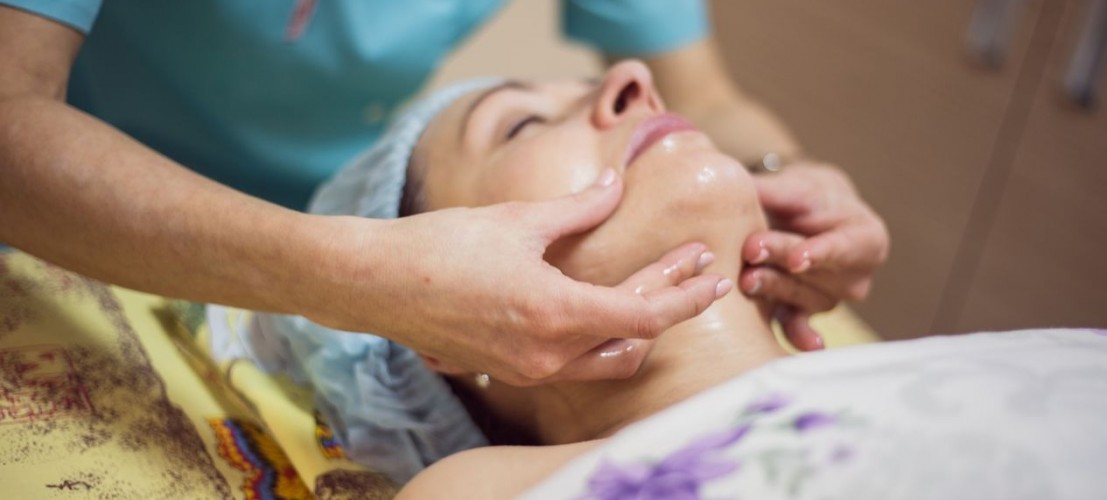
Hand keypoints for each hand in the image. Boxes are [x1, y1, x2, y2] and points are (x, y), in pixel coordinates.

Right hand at [306, 170, 731, 385]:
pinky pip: (571, 362)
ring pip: (606, 357)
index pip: (645, 314)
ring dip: (636, 325)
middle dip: (670, 299)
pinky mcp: (507, 371)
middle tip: (693, 263)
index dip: (687, 296)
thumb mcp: (517, 219)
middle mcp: (548, 355)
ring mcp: (526, 370)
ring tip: (653, 284)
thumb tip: (614, 185)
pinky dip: (599, 336)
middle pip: (633, 337)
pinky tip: (599, 305)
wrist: (374, 284)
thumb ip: (577, 208)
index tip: (716, 275)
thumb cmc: (440, 246)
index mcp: (556, 314)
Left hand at [741, 162, 888, 349]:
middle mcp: (855, 276)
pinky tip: (797, 346)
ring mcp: (830, 299)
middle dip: (782, 261)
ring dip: (773, 289)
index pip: (845, 247)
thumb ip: (776, 191)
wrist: (802, 217)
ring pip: (802, 297)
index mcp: (866, 240)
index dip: (820, 253)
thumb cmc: (806, 197)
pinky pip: (799, 325)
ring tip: (746, 279)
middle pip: (817, 273)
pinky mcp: (804, 313)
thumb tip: (739, 186)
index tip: (797, 259)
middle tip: (751, 250)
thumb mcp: (798, 186)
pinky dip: (796, 334)